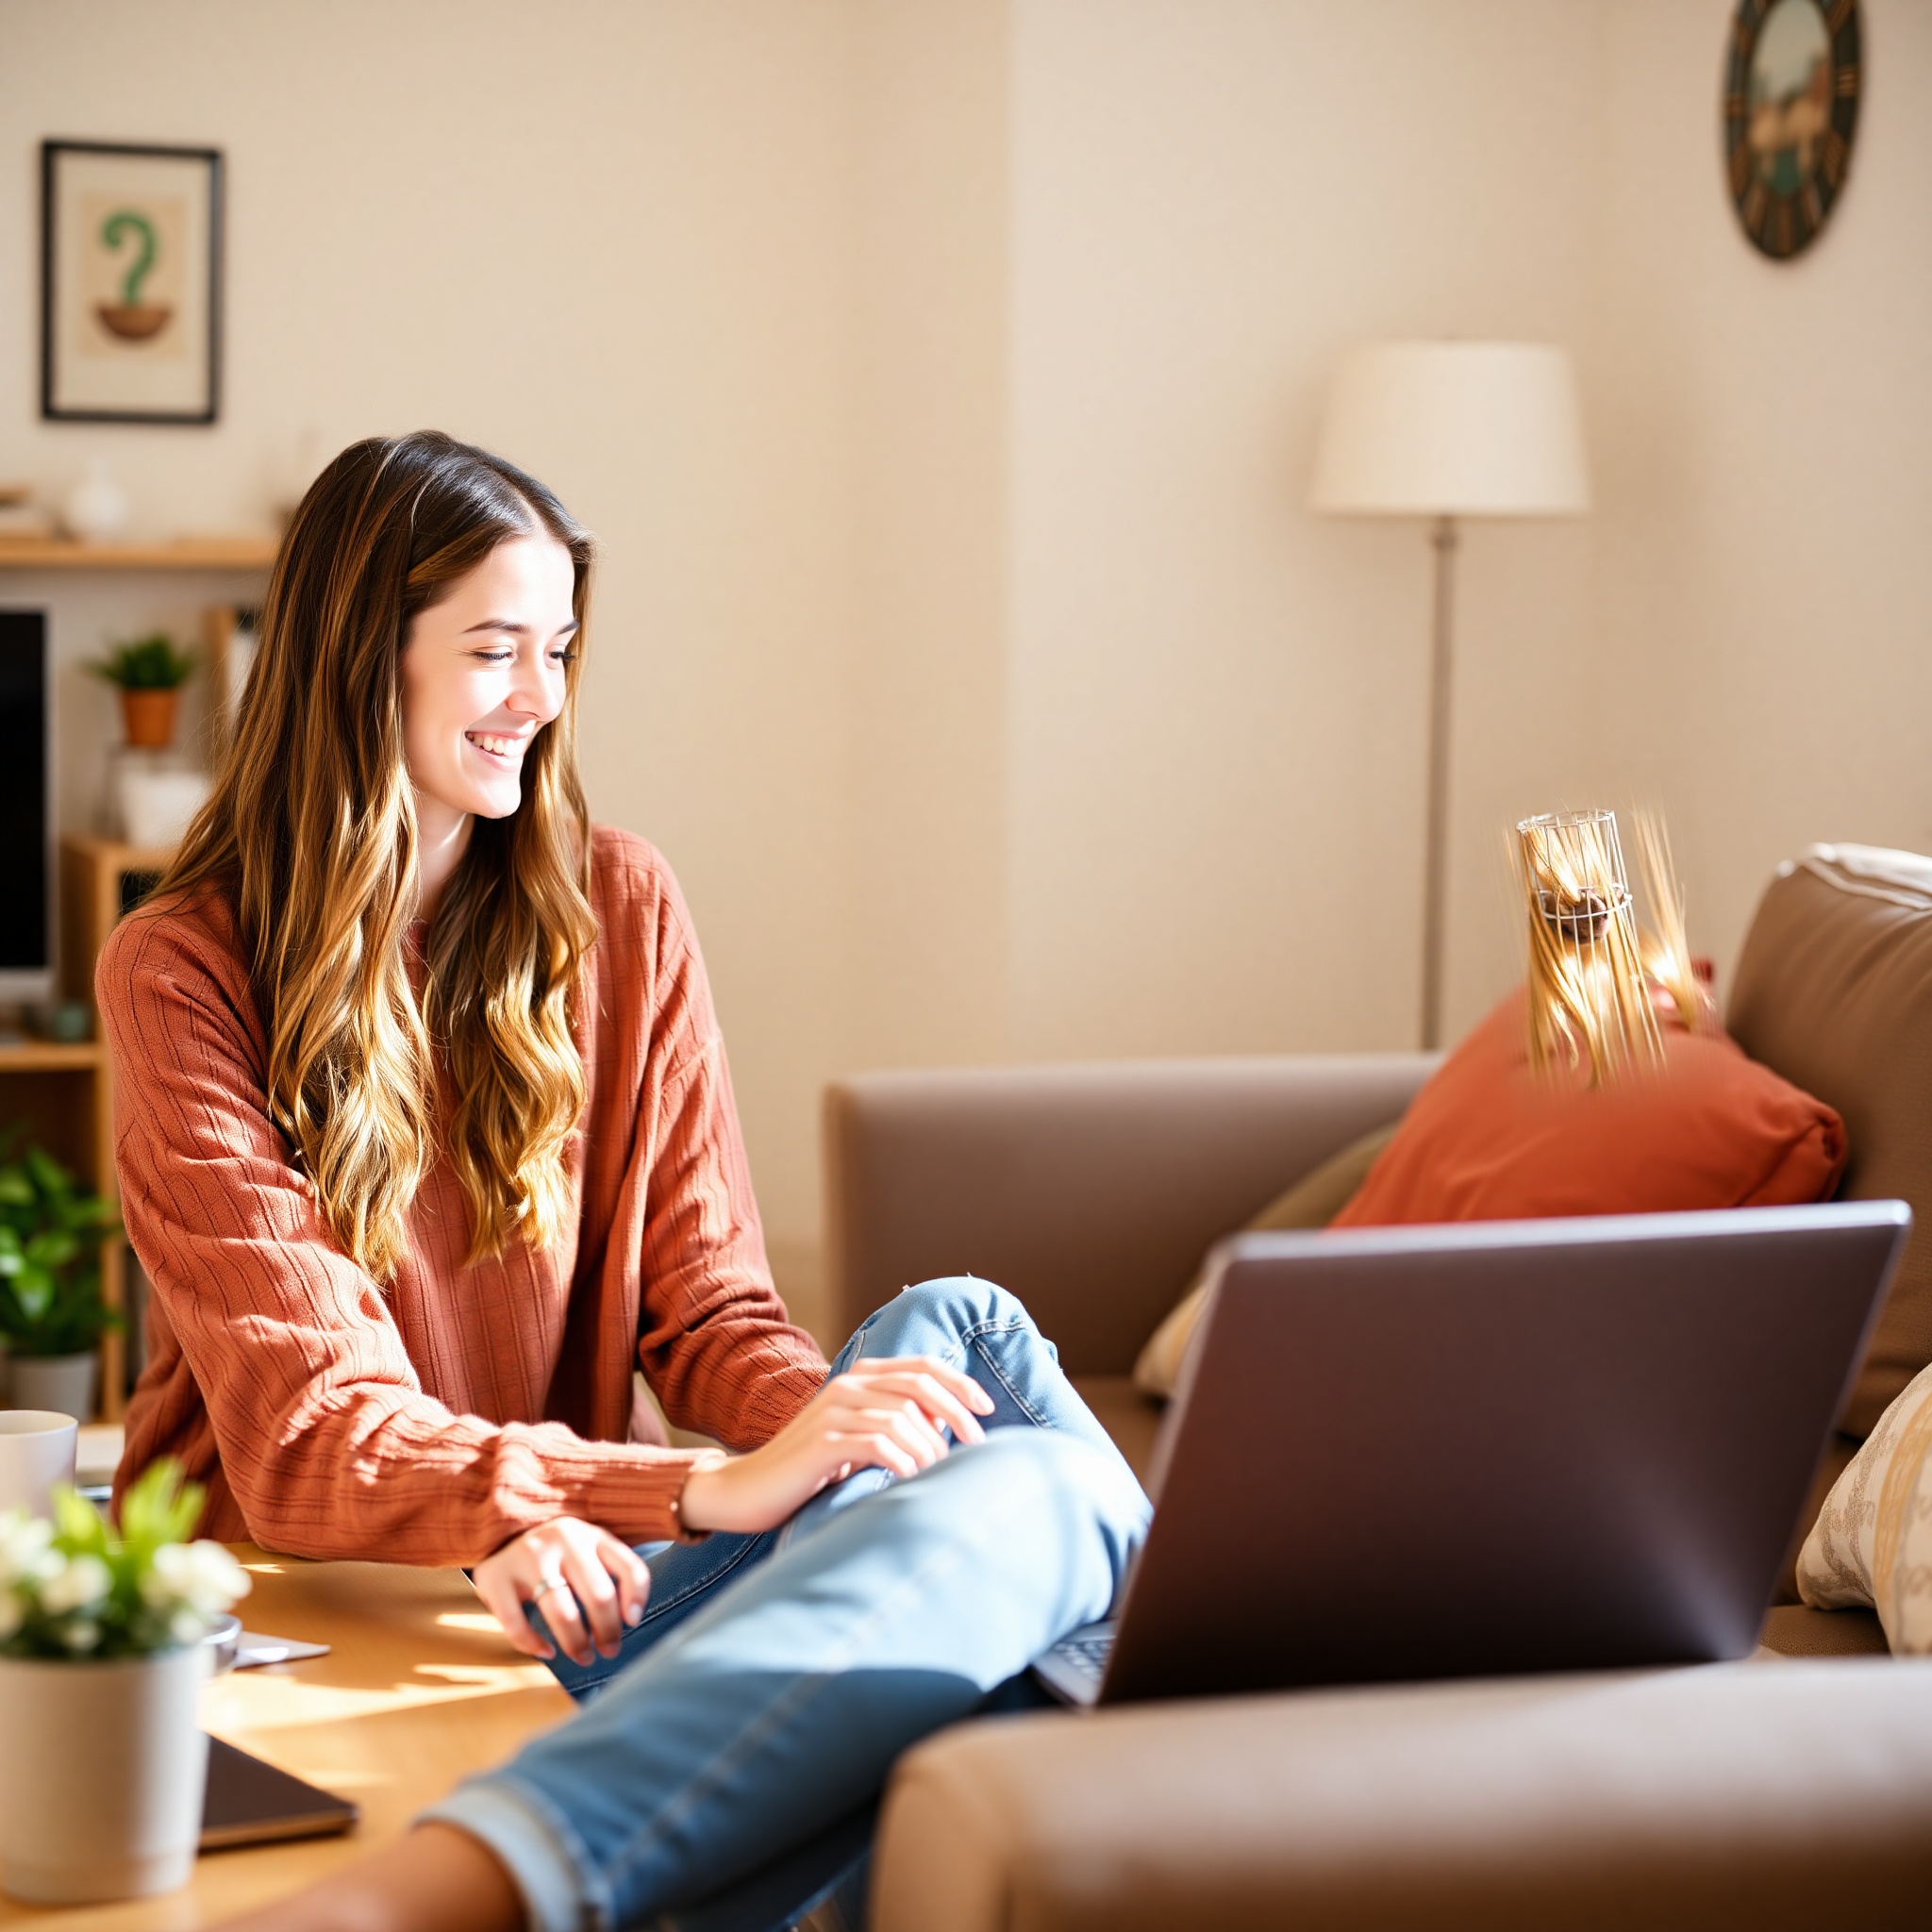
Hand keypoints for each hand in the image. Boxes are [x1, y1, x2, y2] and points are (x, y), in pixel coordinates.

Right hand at [472, 1517, 649, 1665]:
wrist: (502, 1535)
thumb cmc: (558, 1553)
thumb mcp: (589, 1549)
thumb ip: (614, 1573)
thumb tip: (631, 1619)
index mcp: (592, 1534)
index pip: (629, 1567)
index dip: (637, 1599)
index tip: (633, 1623)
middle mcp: (563, 1540)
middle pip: (599, 1595)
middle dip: (608, 1631)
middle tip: (609, 1651)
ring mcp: (528, 1557)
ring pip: (562, 1612)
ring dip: (577, 1643)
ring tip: (583, 1657)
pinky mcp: (496, 1577)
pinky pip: (517, 1623)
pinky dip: (534, 1645)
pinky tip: (546, 1651)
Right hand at [678, 1355, 994, 1535]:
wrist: (745, 1490)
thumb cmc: (809, 1471)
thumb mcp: (856, 1438)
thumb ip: (893, 1423)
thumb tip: (949, 1427)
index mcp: (859, 1378)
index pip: (923, 1367)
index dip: (960, 1384)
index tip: (987, 1410)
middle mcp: (848, 1386)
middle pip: (920, 1386)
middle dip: (957, 1413)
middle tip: (976, 1444)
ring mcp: (833, 1412)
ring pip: (903, 1417)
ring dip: (929, 1447)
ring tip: (936, 1474)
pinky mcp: (823, 1442)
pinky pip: (878, 1443)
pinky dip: (903, 1461)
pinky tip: (911, 1479)